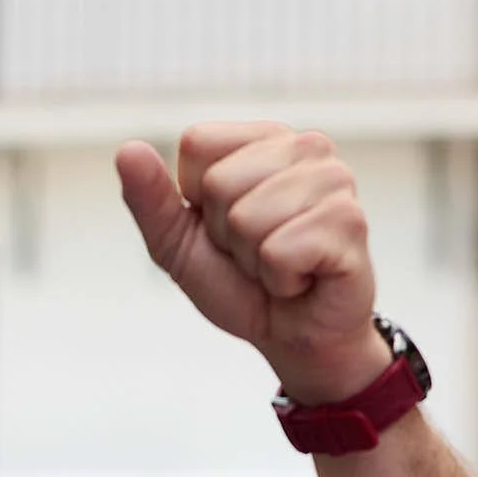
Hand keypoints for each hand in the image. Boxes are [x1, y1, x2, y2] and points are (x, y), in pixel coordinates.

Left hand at [116, 124, 390, 403]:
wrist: (292, 338)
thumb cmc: (242, 284)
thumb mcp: (179, 244)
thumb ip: (150, 200)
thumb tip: (127, 150)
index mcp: (263, 138)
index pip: (197, 143)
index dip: (197, 200)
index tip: (226, 227)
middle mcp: (306, 147)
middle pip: (220, 183)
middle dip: (227, 235)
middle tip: (257, 253)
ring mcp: (335, 179)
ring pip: (248, 218)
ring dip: (254, 261)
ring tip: (281, 266)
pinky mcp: (351, 221)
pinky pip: (280, 251)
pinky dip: (280, 279)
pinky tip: (303, 279)